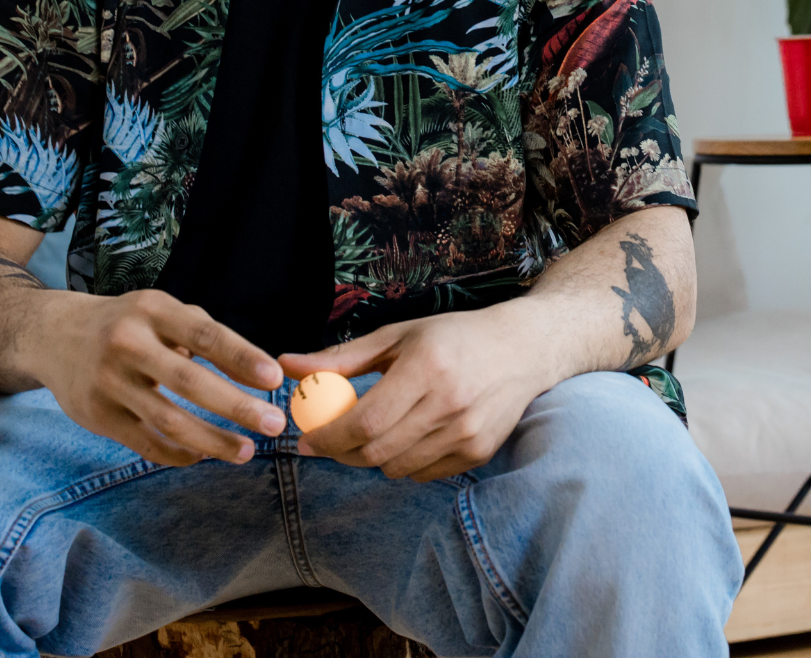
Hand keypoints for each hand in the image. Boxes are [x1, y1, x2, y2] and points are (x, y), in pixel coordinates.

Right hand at [22, 288, 285, 467]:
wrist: (54, 336)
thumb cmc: (126, 323)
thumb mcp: (162, 312)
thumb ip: (206, 335)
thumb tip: (258, 371)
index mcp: (152, 310)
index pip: (204, 334)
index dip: (241, 357)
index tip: (274, 379)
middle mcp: (127, 343)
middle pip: (189, 382)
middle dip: (236, 406)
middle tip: (274, 424)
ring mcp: (108, 382)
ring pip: (168, 420)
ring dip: (213, 440)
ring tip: (245, 451)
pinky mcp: (96, 416)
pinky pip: (145, 442)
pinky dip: (179, 453)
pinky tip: (203, 455)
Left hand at [281, 303, 555, 482]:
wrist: (523, 349)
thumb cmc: (453, 337)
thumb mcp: (398, 335)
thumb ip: (341, 358)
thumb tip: (287, 366)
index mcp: (426, 366)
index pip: (366, 420)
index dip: (330, 436)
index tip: (306, 437)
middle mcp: (450, 402)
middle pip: (378, 451)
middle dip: (342, 453)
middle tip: (327, 442)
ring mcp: (468, 432)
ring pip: (398, 468)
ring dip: (372, 459)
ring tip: (371, 433)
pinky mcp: (479, 452)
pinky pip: (424, 474)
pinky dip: (404, 463)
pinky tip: (408, 436)